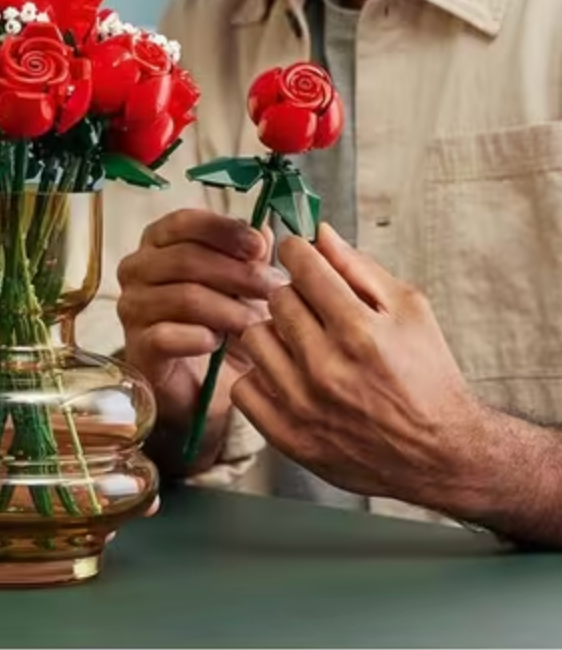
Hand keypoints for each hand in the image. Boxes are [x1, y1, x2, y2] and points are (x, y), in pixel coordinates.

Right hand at [117, 209, 285, 441]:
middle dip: (237, 273)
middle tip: (273, 289)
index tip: (259, 247)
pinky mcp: (137, 346)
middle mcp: (137, 269)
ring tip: (255, 324)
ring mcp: (132, 307)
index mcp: (159, 243)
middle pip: (186, 258)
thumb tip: (264, 232)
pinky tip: (217, 343)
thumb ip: (250, 255)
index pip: (183, 222)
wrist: (206, 385)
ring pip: (184, 296)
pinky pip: (167, 335)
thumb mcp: (242, 285)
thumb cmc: (221, 325)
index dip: (223, 230)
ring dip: (228, 310)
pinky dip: (198, 338)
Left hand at [232, 223, 483, 504]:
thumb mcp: (409, 310)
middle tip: (314, 309)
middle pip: (276, 298)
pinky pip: (243, 387)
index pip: (301, 265)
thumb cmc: (428, 375)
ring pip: (254, 338)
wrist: (442, 453)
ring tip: (302, 345)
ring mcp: (303, 405)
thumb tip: (318, 232)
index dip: (299, 252)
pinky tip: (288, 377)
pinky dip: (261, 379)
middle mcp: (326, 367)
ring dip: (275, 335)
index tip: (302, 256)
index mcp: (358, 330)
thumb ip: (359, 267)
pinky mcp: (289, 437)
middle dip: (294, 294)